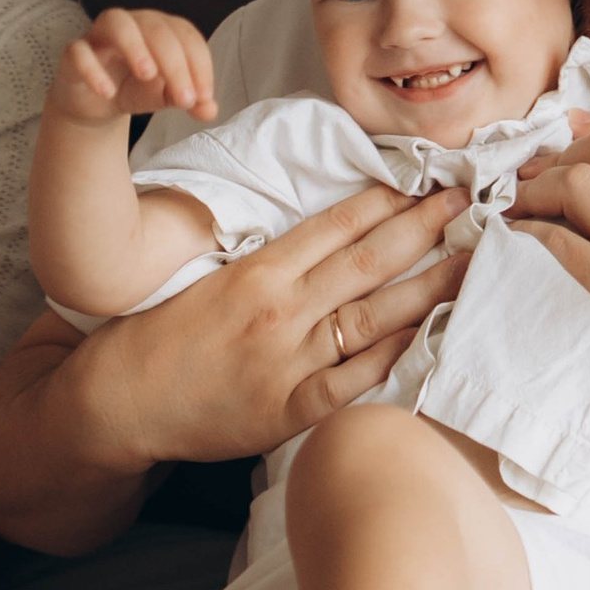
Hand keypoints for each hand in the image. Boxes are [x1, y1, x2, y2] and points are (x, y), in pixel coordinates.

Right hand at [1, 181, 463, 486]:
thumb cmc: (161, 334)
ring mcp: (288, 363)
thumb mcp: (211, 278)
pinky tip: (432, 337)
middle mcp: (279, 311)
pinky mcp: (289, 410)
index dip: (388, 200)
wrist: (118, 400)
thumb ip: (271, 260)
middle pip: (368, 262)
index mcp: (258, 271)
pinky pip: (355, 381)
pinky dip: (396, 359)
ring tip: (470, 261)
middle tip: (468, 201)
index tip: (425, 179)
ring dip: (428, 287)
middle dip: (424, 227)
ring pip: (374, 317)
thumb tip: (330, 232)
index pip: (337, 225)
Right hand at [48, 11, 220, 128]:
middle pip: (156, 28)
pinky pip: (79, 51)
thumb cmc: (135, 89)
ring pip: (116, 22)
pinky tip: (107, 92)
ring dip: (135, 46)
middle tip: (185, 98)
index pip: (186, 34)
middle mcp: (132, 24)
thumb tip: (209, 109)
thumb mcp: (166, 97)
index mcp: (160, 28)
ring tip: (148, 75)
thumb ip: (189, 99)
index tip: (204, 96)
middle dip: (175, 63)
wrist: (96, 104)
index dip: (199, 64)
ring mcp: (100, 35)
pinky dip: (93, 69)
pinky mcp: (74, 53)